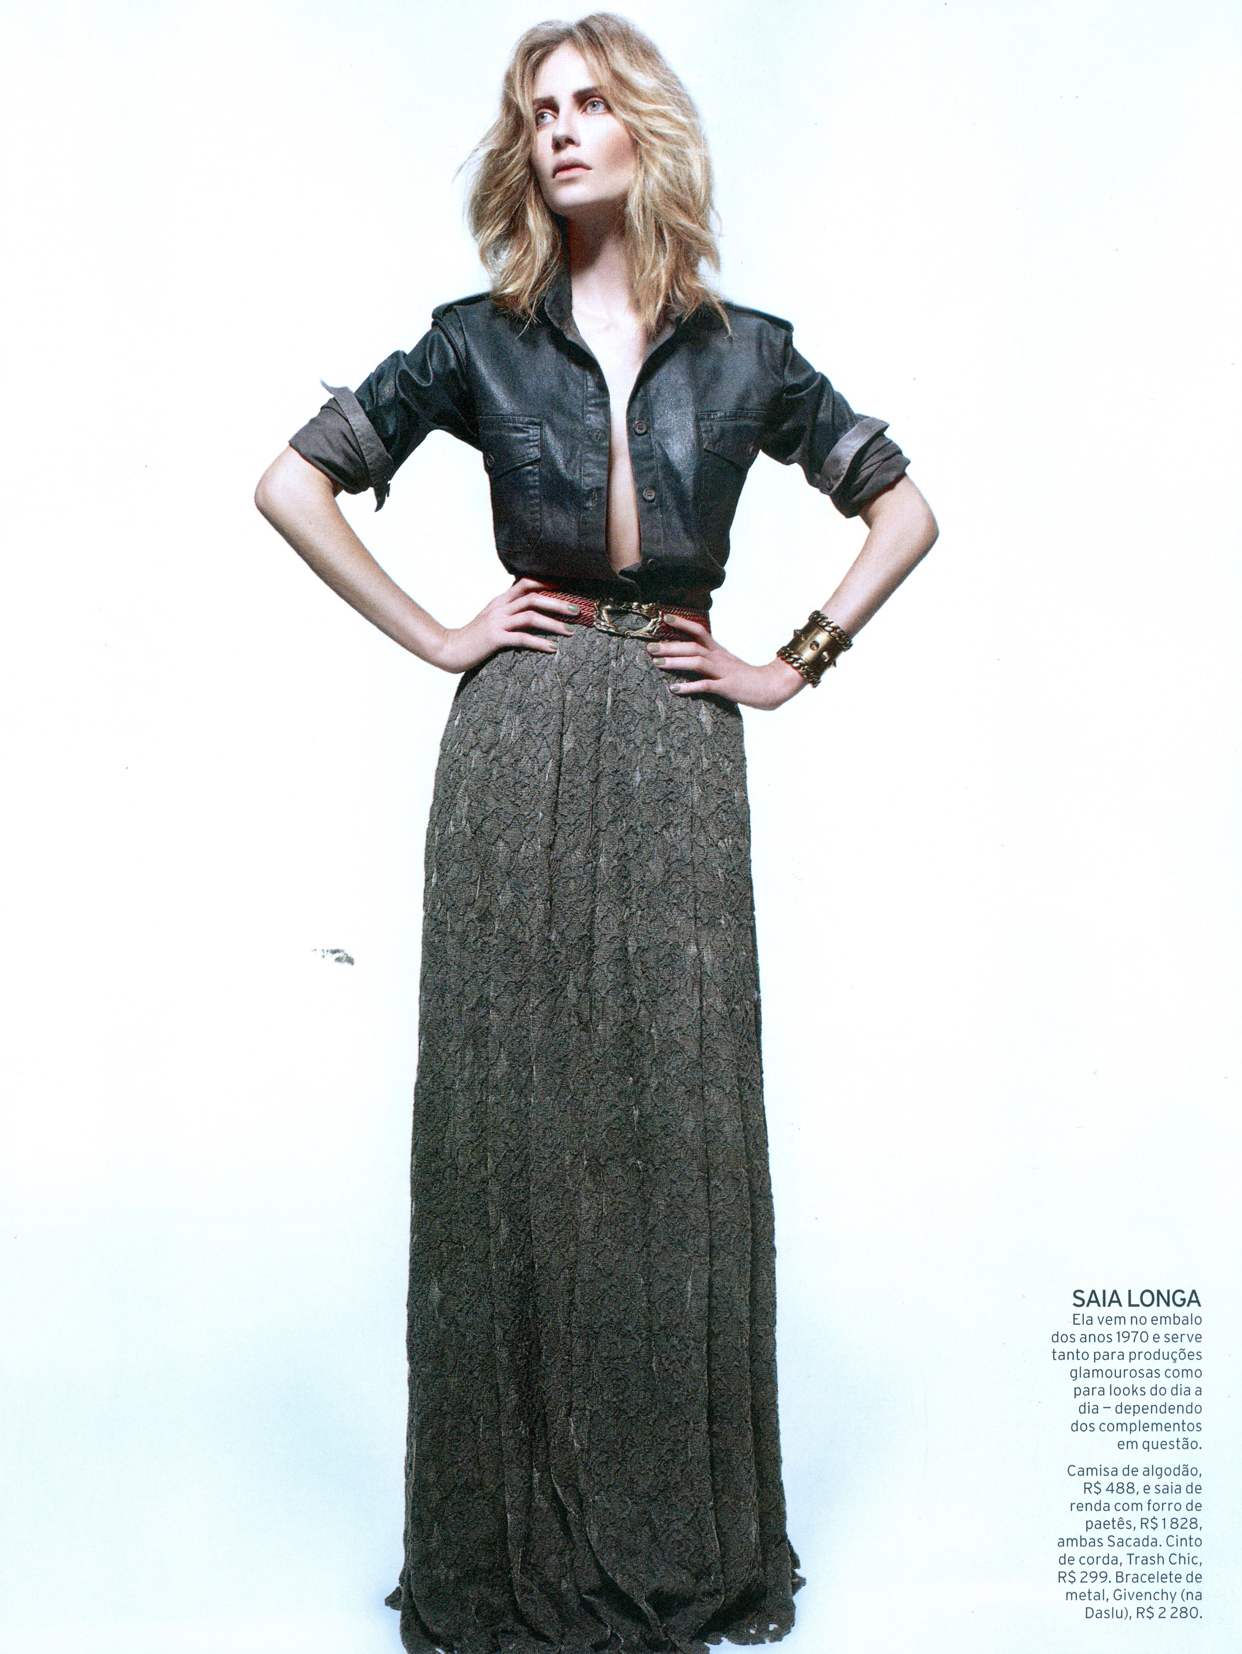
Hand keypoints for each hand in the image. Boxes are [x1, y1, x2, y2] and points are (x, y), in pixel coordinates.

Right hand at [434, 579, 578, 672]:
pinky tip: (553, 648)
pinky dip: (540, 643)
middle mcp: (500, 608)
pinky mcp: (495, 638)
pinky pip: (522, 638)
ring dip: (553, 623)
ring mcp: (497, 622)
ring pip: (531, 616)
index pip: (525, 583)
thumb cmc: (473, 637)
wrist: (449, 648)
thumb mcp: (490, 618)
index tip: (566, 588)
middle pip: (533, 597)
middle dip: (557, 603)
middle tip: (576, 610)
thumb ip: (507, 611)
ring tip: (570, 631)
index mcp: (500, 601)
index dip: (546, 583)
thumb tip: (527, 609)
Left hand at [647, 616, 805, 709]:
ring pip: (697, 662)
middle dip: (670, 645)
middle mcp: (719, 658)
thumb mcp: (726, 663)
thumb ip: (709, 658)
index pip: (699, 630)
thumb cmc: (745, 677)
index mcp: (718, 650)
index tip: (664, 617)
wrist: (771, 686)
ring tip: (658, 663)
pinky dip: (689, 687)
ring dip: (676, 661)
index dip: (682, 623)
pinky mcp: (727, 688)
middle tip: (650, 647)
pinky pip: (706, 686)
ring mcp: (723, 672)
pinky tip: (675, 689)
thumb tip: (688, 655)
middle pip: (693, 646)